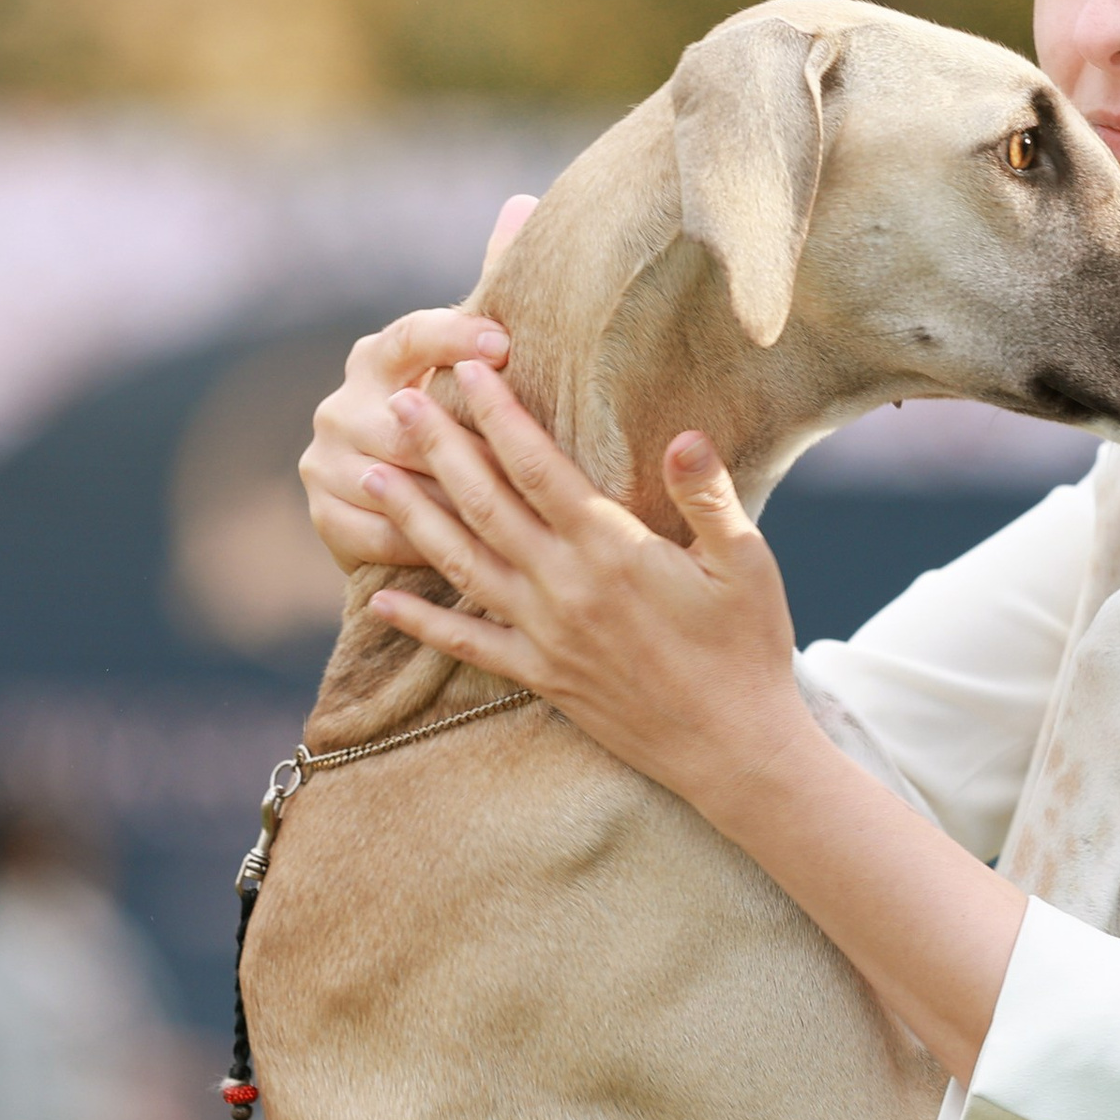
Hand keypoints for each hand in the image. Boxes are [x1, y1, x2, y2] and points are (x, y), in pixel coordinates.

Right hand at [297, 194, 537, 572]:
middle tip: (523, 459)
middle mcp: (342, 402)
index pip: (413, 335)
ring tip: (506, 510)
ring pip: (394, 480)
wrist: (417, 500)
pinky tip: (465, 547)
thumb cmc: (465, 417)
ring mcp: (325, 459)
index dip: (455, 338)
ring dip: (449, 498)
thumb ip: (497, 285)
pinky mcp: (323, 514)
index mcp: (381, 355)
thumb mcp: (480, 358)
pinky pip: (375, 531)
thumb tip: (523, 201)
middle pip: (406, 422)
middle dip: (466, 444)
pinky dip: (421, 541)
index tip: (505, 345)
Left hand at [361, 361, 813, 818]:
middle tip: (397, 402)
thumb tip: (683, 434)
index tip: (467, 371)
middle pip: (485, 503)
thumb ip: (708, 498)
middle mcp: (566, 587)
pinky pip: (468, 643)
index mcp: (613, 550)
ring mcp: (546, 635)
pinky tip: (381, 601)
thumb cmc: (750, 649)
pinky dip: (421, 622)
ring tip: (370, 475)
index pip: (539, 467)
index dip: (499, 415)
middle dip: (438, 447)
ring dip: (412, 517)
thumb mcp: (748, 565)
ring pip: (462, 563)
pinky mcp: (542, 676)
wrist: (734, 748)